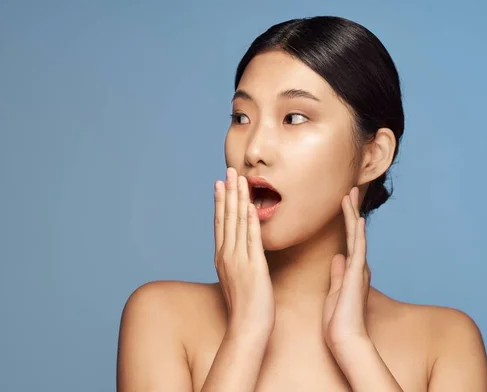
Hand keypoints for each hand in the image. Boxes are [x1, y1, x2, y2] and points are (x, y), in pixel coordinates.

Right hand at [214, 167, 274, 339]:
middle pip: (226, 217)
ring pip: (237, 223)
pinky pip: (251, 238)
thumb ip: (236, 264)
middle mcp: (227, 255)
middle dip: (228, 192)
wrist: (247, 326)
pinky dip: (250, 219)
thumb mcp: (237, 280)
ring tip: (238, 178)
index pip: (220, 224)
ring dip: (238, 199)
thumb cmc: (245, 308)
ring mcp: (239, 259)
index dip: (220, 202)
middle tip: (229, 171)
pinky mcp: (254, 265)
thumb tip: (238, 254)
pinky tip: (250, 204)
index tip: (220, 184)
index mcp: (222, 258)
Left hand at [322, 187, 371, 351]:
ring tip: (350, 194)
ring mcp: (358, 270)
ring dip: (353, 214)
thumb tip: (337, 257)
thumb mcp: (333, 291)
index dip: (347, 219)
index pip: (349, 238)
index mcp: (350, 269)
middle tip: (350, 189)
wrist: (344, 339)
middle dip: (352, 210)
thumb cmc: (338, 320)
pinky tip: (359, 219)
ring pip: (357, 235)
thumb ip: (337, 273)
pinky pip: (359, 250)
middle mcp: (357, 266)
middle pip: (355, 232)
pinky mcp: (357, 276)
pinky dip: (359, 234)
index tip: (343, 201)